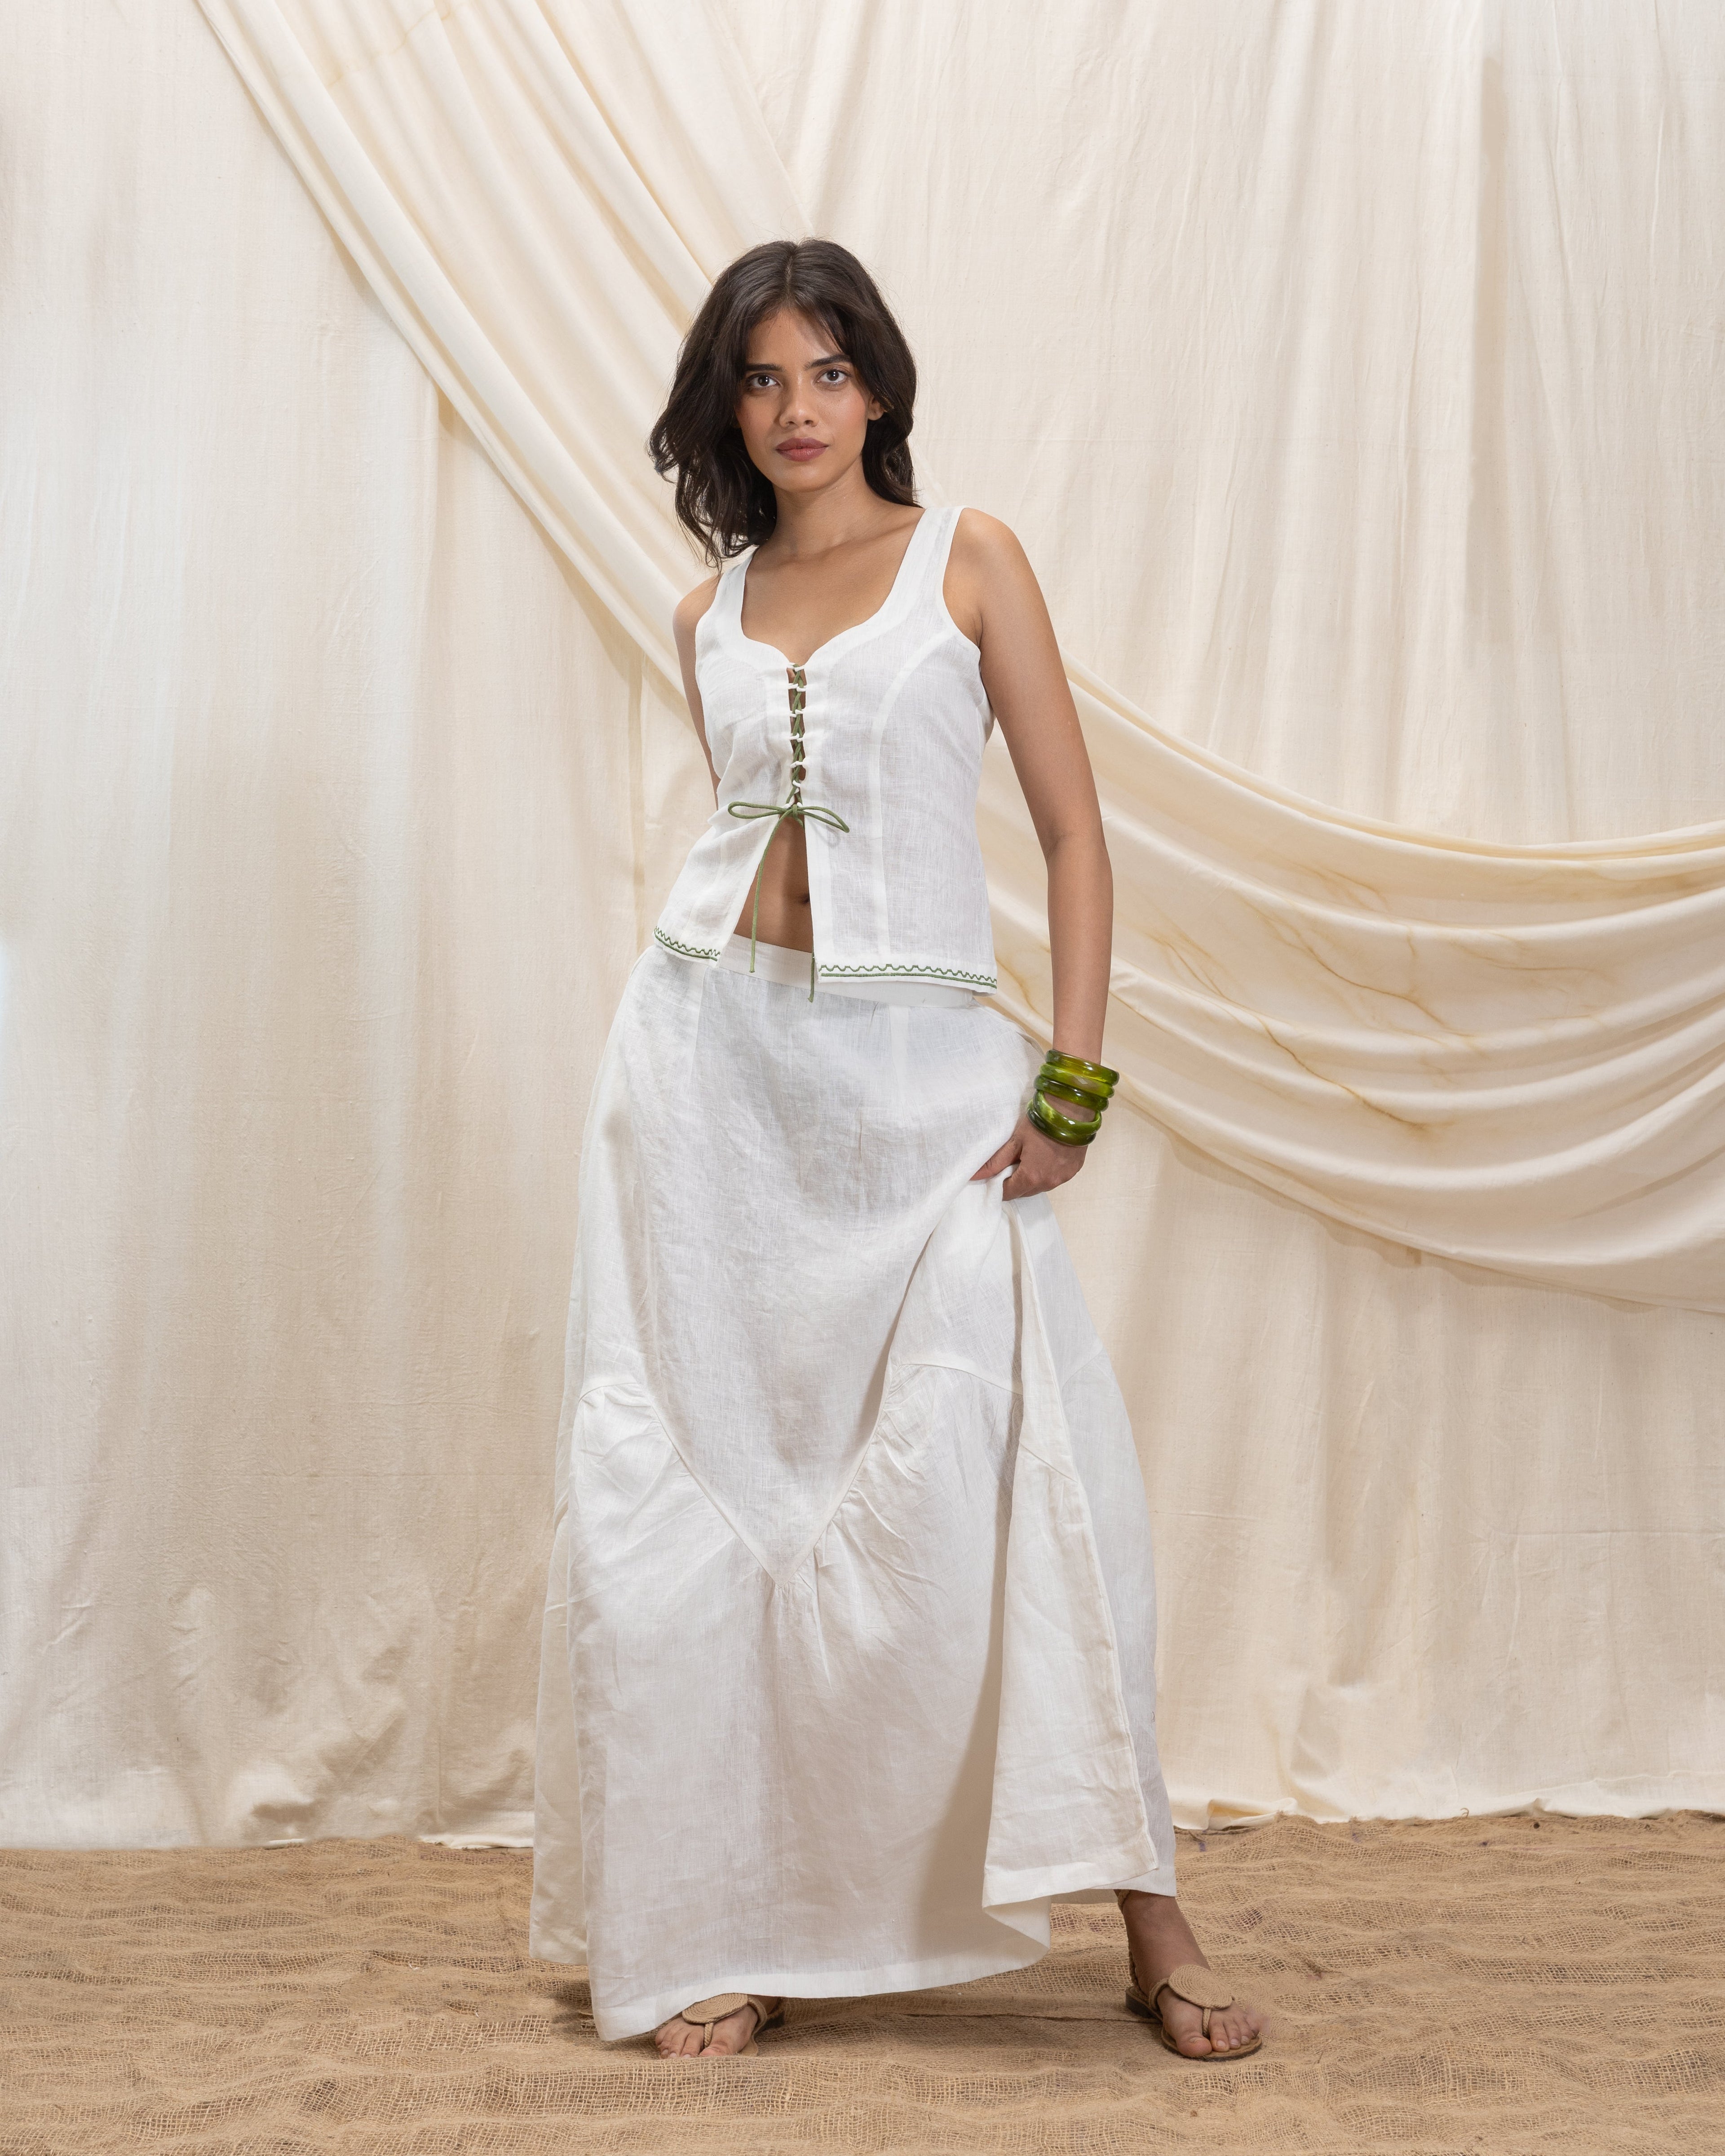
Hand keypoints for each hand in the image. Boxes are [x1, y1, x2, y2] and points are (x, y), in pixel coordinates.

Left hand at [970, 1111, 1088, 1200]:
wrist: (1072, 1109)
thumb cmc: (1040, 1123)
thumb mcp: (1015, 1141)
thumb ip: (996, 1162)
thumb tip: (975, 1176)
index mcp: (1031, 1177)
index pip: (1009, 1193)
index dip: (1000, 1186)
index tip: (997, 1174)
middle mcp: (1048, 1183)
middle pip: (1025, 1191)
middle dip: (1016, 1182)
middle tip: (1012, 1163)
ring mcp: (1063, 1178)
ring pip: (1041, 1187)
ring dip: (1033, 1179)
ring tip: (1030, 1158)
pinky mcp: (1073, 1171)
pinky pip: (1055, 1179)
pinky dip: (1048, 1173)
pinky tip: (1045, 1157)